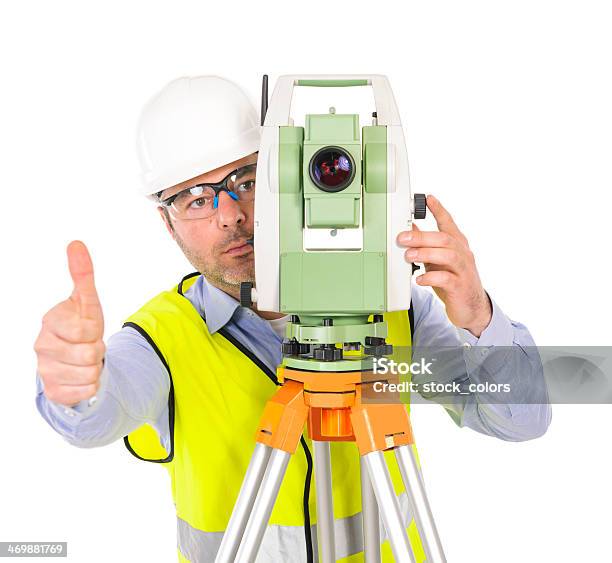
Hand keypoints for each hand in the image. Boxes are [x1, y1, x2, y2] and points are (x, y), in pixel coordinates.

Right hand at [34, 241, 104, 406]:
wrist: (71, 359)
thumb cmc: (79, 326)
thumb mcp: (86, 301)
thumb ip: (82, 274)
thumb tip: (76, 244)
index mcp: (51, 321)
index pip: (86, 329)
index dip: (95, 330)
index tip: (88, 328)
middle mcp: (42, 346)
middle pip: (90, 353)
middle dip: (98, 350)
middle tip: (89, 345)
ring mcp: (45, 370)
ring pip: (90, 373)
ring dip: (96, 367)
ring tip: (85, 360)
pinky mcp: (53, 391)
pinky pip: (86, 390)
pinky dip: (91, 385)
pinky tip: (81, 376)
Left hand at [397, 195, 491, 336]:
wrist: (471, 309)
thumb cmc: (453, 282)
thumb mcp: (438, 262)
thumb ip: (426, 247)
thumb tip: (409, 230)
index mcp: (457, 246)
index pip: (449, 224)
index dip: (439, 210)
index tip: (428, 199)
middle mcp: (462, 255)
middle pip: (445, 239)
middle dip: (422, 236)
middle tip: (402, 238)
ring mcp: (463, 271)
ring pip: (448, 255)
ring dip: (426, 253)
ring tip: (409, 256)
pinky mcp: (461, 287)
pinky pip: (447, 279)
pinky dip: (431, 277)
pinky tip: (419, 278)